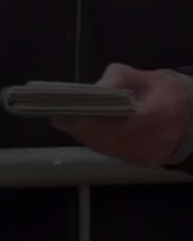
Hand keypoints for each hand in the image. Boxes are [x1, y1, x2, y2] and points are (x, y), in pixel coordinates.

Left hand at [50, 63, 189, 167]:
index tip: (68, 112)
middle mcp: (154, 139)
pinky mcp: (142, 162)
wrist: (189, 118)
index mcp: (158, 114)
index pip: (118, 122)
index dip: (90, 120)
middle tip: (61, 116)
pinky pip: (112, 154)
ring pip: (107, 149)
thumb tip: (96, 87)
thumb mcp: (147, 77)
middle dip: (81, 127)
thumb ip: (120, 77)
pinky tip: (85, 131)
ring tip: (68, 121)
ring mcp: (148, 154)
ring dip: (84, 135)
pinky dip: (96, 143)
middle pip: (107, 138)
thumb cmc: (165, 94)